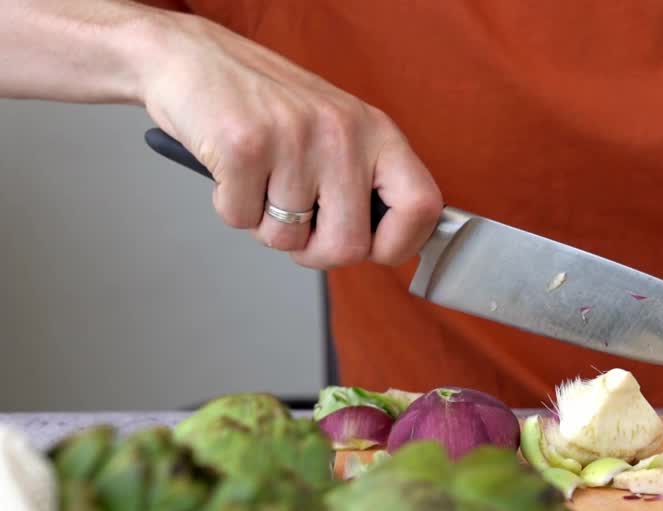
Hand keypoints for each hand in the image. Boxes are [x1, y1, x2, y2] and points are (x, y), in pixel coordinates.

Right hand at [139, 12, 440, 267]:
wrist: (191, 57)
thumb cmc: (265, 103)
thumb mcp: (337, 129)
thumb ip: (367, 180)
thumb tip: (390, 244)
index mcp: (377, 130)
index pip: (422, 207)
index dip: (399, 245)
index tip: (375, 249)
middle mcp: (342, 132)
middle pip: (349, 246)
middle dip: (315, 251)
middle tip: (296, 225)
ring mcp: (294, 138)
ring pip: (288, 239)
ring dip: (266, 226)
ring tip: (259, 181)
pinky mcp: (243, 147)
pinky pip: (241, 220)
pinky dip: (230, 208)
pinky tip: (232, 171)